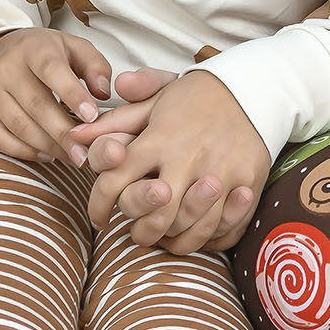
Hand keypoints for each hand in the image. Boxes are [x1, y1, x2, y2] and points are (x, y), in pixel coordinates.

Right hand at [0, 28, 113, 164]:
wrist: (2, 50)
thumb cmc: (46, 54)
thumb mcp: (75, 48)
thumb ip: (95, 66)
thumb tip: (102, 93)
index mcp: (33, 48)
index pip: (51, 70)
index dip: (72, 94)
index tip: (92, 117)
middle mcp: (6, 68)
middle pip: (36, 105)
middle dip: (62, 133)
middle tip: (84, 153)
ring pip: (18, 125)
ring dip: (47, 146)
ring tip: (71, 157)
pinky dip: (23, 152)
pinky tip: (46, 155)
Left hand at [78, 71, 267, 253]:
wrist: (253, 88)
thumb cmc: (196, 96)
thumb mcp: (154, 99)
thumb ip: (115, 121)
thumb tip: (76, 133)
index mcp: (159, 138)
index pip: (115, 182)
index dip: (99, 205)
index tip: (98, 217)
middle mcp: (188, 158)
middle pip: (155, 215)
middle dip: (141, 232)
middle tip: (136, 233)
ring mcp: (221, 173)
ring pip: (191, 228)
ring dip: (173, 240)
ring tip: (163, 237)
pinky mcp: (247, 184)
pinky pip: (224, 230)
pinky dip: (207, 240)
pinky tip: (195, 234)